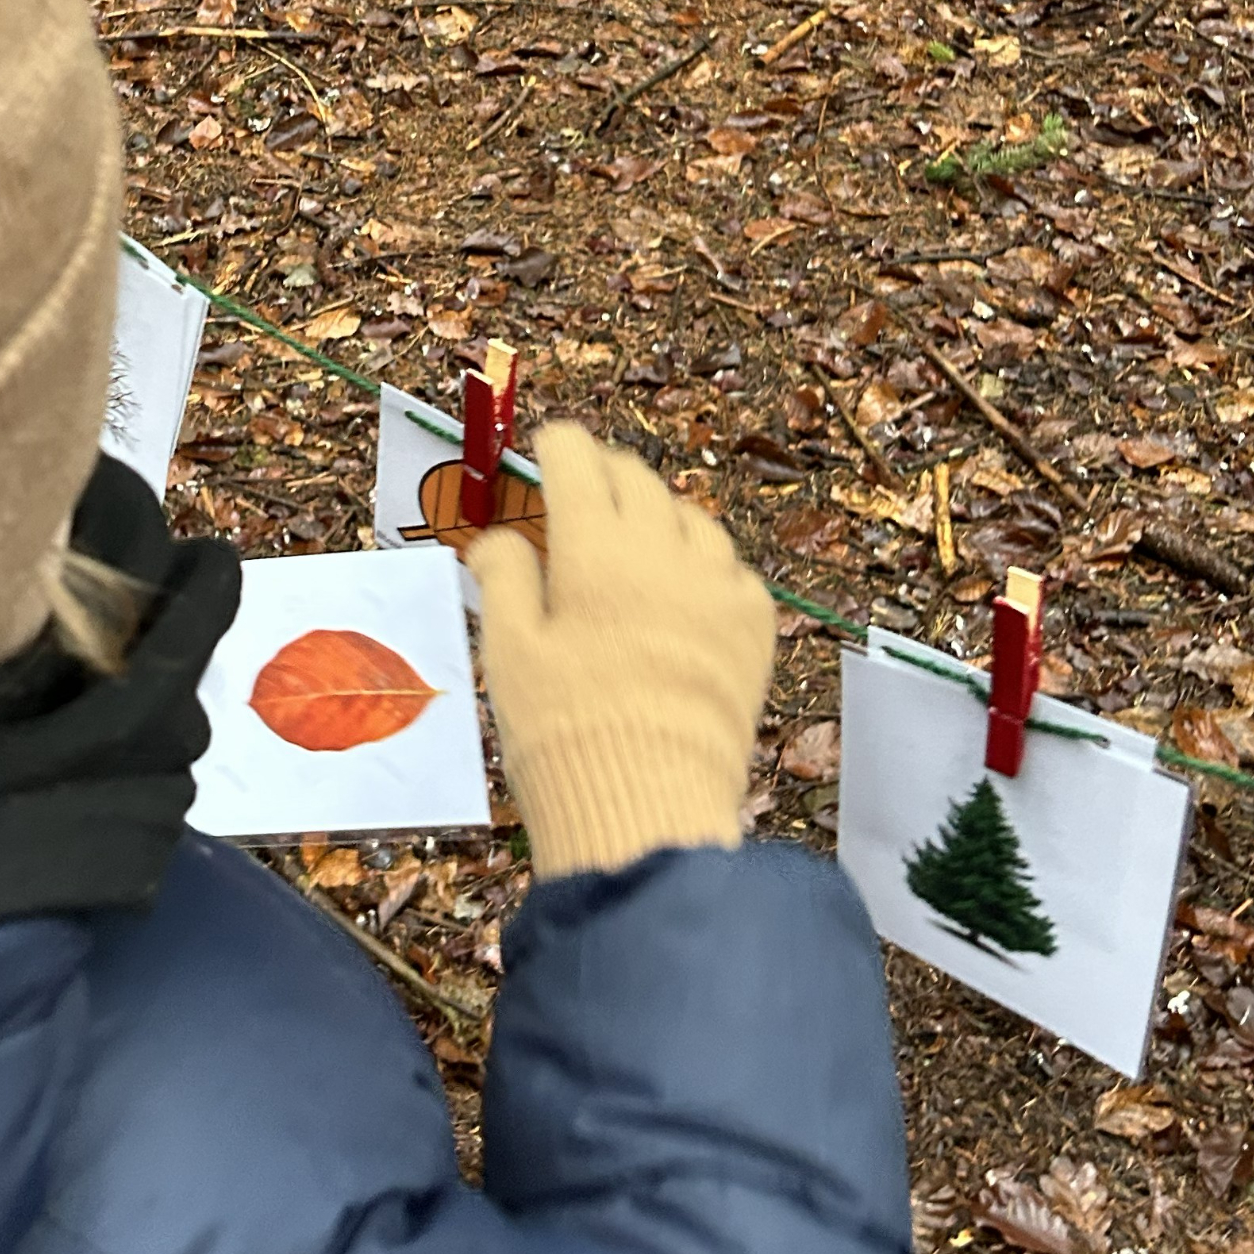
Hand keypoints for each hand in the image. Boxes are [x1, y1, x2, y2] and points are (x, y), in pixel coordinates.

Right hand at [466, 423, 777, 881]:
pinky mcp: (755, 628)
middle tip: (583, 488)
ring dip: (659, 515)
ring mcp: (719, 586)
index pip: (578, 460)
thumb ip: (504, 579)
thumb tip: (498, 539)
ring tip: (635, 538)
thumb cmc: (562, 728)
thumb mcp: (508, 652)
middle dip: (606, 474)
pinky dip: (704, 566)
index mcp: (595, 546)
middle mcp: (664, 550)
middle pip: (638, 480)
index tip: (546, 448)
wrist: (648, 807)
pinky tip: (684, 592)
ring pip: (692, 519)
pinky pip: (732, 571)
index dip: (558, 446)